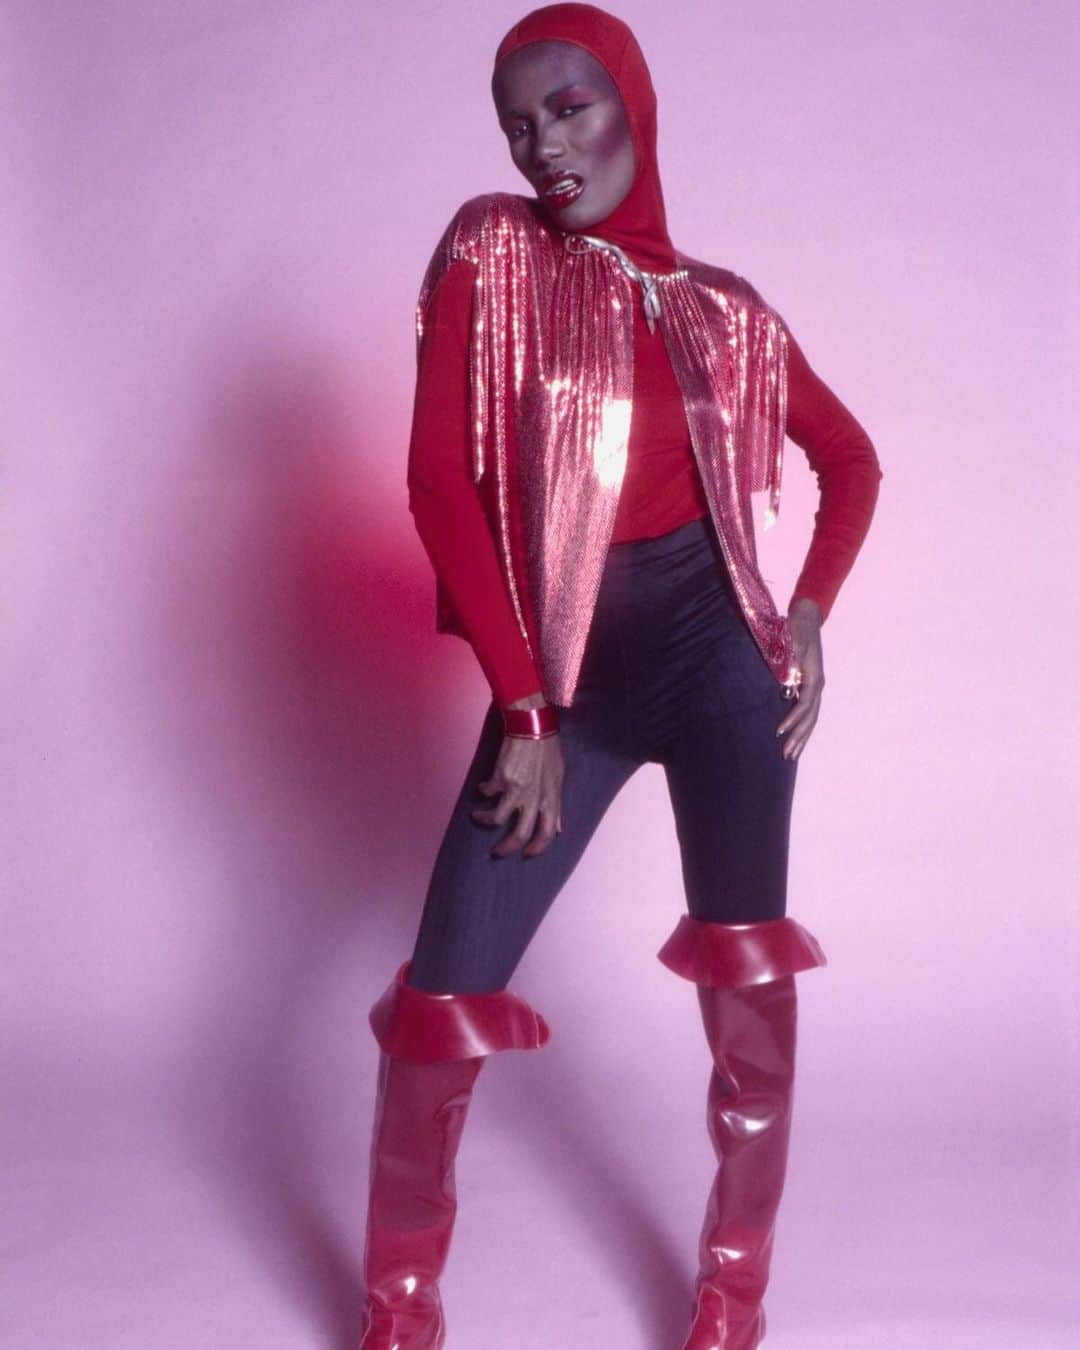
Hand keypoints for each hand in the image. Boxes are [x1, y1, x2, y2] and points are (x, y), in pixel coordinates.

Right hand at [471, 693, 564, 856]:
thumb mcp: (559, 778)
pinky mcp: (500, 779)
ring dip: (485, 820)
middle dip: (506, 847)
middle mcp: (534, 797)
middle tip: (497, 852)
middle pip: (520, 833)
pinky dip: (484, 792)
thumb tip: (559, 828)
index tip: (527, 854)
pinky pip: (488, 793)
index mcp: (551, 798)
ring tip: (478, 817)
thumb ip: (557, 805)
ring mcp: (516, 789)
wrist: (532, 726)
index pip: (547, 832)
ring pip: (497, 818)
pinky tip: (483, 788)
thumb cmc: (548, 750)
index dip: (537, 848)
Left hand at [776, 598, 824, 760]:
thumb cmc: (797, 628)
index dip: (793, 719)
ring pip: (812, 718)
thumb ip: (792, 657)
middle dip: (799, 737)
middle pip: (811, 717)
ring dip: (802, 736)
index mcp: (814, 676)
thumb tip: (789, 677)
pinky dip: (802, 725)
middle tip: (787, 755)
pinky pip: (808, 711)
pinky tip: (795, 736)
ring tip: (791, 754)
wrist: (807, 618)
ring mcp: (815, 686)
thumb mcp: (794, 640)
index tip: (779, 731)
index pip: (805, 705)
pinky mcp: (810, 685)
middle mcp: (817, 684)